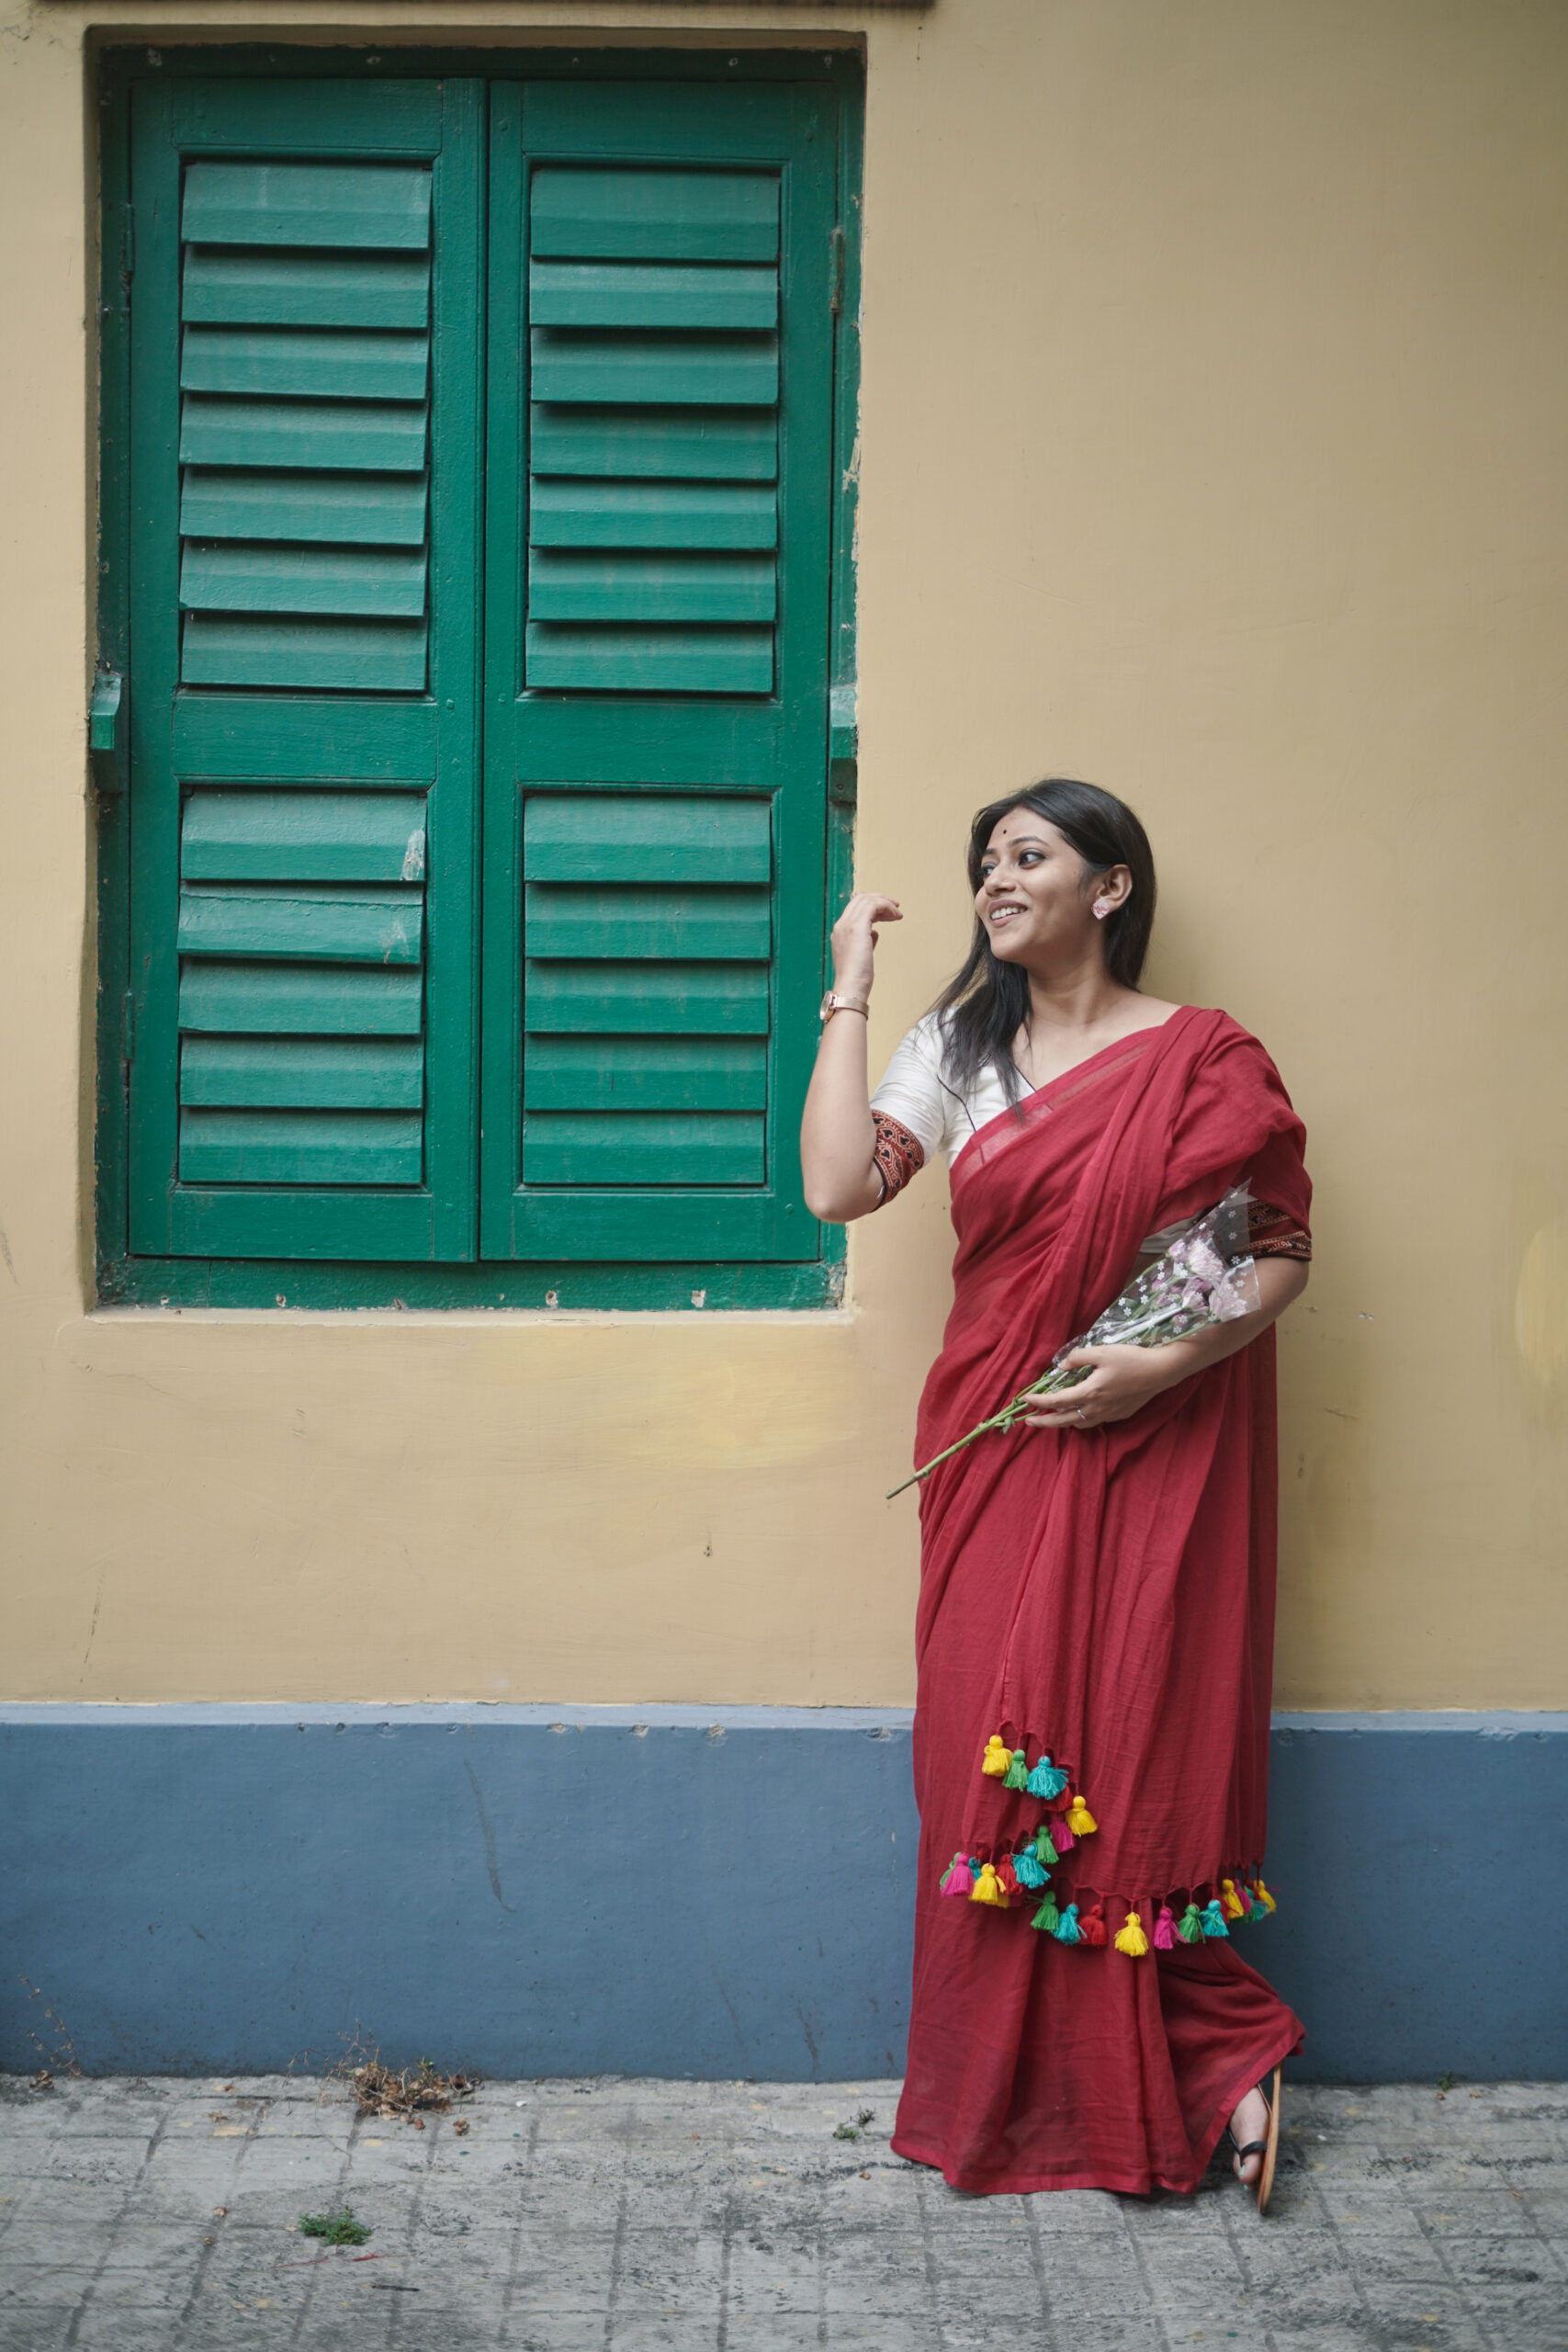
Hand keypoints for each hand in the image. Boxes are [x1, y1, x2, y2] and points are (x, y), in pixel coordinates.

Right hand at [830, 891, 901, 997]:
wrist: (851, 987)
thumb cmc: (857, 978)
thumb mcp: (862, 955)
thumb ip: (866, 941)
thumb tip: (874, 933)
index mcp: (840, 931)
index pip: (855, 909)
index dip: (873, 907)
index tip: (888, 914)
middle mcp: (841, 925)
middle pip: (860, 900)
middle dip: (880, 900)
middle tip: (896, 908)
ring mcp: (847, 925)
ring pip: (867, 900)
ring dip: (885, 903)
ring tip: (898, 913)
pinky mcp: (857, 927)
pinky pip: (873, 906)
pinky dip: (886, 907)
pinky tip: (895, 916)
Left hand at [1021, 1341, 1196, 1430]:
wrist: (1161, 1371)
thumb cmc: (1131, 1358)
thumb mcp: (1101, 1352)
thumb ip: (1077, 1358)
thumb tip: (1061, 1367)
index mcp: (1089, 1392)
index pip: (1056, 1401)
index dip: (1039, 1401)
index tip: (1025, 1400)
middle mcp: (1097, 1408)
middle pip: (1063, 1420)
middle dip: (1043, 1422)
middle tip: (1028, 1421)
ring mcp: (1109, 1414)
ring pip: (1079, 1424)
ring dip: (1062, 1423)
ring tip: (1052, 1418)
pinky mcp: (1119, 1415)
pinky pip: (1094, 1422)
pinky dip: (1080, 1420)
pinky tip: (1079, 1414)